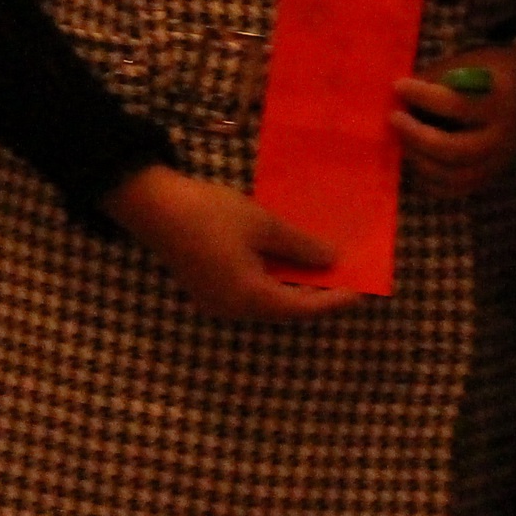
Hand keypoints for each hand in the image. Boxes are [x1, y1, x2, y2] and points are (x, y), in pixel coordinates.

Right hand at [101, 165, 362, 321]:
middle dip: (316, 294)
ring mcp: (218, 301)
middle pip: (285, 309)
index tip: (361, 291)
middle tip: (345, 277)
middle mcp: (234, 309)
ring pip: (267, 301)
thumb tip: (332, 260)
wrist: (153, 206)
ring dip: (294, 285)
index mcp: (250, 298)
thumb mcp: (263, 225)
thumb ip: (300, 247)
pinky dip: (274, 279)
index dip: (334, 300)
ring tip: (322, 267)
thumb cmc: (212, 214)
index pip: (302, 308)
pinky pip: (251, 291)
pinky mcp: (208, 288)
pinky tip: (287, 259)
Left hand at [392, 45, 515, 199]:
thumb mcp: (475, 61)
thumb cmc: (497, 72)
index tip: (399, 86)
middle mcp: (503, 138)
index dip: (423, 97)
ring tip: (403, 141)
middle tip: (394, 119)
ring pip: (453, 176)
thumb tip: (402, 93)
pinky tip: (416, 164)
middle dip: (416, 136)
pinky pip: (457, 189)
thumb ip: (442, 76)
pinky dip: (431, 182)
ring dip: (420, 161)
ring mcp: (498, 162)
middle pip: (453, 149)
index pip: (456, 106)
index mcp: (501, 102)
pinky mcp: (491, 176)